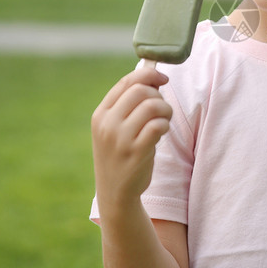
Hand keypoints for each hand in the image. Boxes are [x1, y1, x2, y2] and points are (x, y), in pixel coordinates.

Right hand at [91, 67, 172, 212]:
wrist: (115, 193)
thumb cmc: (121, 154)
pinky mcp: (135, 152)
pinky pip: (157, 125)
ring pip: (152, 106)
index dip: (148, 74)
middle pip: (141, 91)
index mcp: (100, 114)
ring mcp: (120, 139)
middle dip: (158, 95)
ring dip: (165, 110)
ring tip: (164, 121)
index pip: (126, 82)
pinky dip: (165, 125)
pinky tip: (162, 132)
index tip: (163, 78)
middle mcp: (107, 124)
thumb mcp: (115, 128)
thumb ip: (129, 105)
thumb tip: (154, 77)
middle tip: (162, 110)